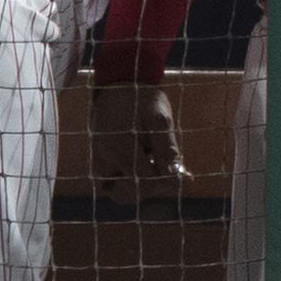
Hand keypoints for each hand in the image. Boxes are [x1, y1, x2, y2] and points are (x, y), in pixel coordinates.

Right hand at [78, 75, 191, 197]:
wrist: (117, 87)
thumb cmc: (142, 100)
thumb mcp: (160, 119)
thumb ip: (167, 149)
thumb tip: (180, 177)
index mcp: (120, 148)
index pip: (146, 182)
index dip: (167, 182)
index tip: (183, 174)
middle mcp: (104, 160)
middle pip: (131, 193)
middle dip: (154, 186)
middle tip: (168, 167)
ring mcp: (98, 164)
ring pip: (120, 193)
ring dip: (141, 185)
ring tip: (153, 161)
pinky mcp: (97, 164)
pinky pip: (112, 184)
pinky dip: (129, 180)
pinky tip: (144, 162)